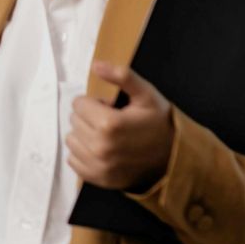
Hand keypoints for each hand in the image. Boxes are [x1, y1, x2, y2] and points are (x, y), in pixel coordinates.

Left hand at [67, 61, 174, 191]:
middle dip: (90, 118)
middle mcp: (99, 147)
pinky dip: (83, 153)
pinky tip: (102, 151)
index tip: (113, 110)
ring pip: (71, 140)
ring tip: (108, 137)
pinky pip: (73, 160)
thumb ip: (121, 76)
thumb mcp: (146, 94)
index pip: (78, 104)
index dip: (96, 103)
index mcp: (109, 124)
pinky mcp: (97, 178)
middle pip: (74, 121)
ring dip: (85, 135)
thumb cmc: (158, 123)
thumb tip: (95, 65)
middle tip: (113, 123)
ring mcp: (97, 166)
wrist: (173, 159)